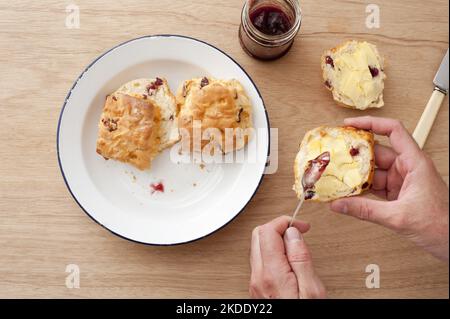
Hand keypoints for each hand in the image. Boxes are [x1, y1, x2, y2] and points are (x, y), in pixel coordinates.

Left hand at [249, 216, 325, 298]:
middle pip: (258, 235)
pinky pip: (260, 261)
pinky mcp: (257, 288)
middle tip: (297, 232)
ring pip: (258, 247)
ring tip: (296, 247)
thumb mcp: (312, 290)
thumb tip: (293, 234)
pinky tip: (288, 260)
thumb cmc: (305, 316)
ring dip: (275, 240)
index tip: (300, 225)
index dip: (285, 222)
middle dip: (278, 227)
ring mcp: (255, 283)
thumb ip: (301, 259)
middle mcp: (258, 277)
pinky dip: (273, 253)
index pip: (267, 231)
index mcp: (271, 274)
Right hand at [330, 116, 448, 260]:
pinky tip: (348, 191)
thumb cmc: (441, 224)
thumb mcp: (398, 217)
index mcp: (414, 163)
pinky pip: (374, 186)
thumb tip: (340, 204)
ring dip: (355, 174)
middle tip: (335, 154)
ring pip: (373, 171)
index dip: (371, 124)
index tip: (350, 125)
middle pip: (377, 152)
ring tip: (336, 175)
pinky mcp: (397, 194)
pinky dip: (361, 188)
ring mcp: (401, 181)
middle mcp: (407, 168)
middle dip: (355, 153)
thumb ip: (365, 210)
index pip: (393, 131)